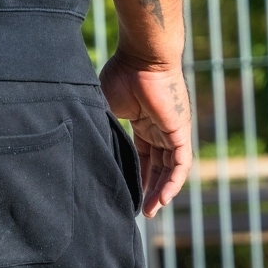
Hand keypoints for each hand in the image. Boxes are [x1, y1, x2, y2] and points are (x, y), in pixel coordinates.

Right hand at [100, 55, 192, 218]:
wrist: (142, 56)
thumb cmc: (122, 74)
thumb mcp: (105, 108)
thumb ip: (102, 127)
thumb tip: (86, 145)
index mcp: (144, 122)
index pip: (145, 155)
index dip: (138, 175)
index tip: (129, 192)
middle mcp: (161, 128)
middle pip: (159, 165)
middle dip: (151, 188)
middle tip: (142, 211)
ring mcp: (172, 130)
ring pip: (171, 168)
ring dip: (162, 191)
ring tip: (151, 211)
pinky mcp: (180, 131)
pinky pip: (181, 163)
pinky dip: (173, 182)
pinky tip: (164, 199)